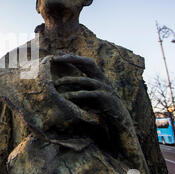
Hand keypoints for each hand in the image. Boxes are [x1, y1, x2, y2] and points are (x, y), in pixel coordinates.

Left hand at [48, 54, 146, 170]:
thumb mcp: (87, 94)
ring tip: (56, 83)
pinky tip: (67, 97)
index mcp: (98, 75)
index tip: (57, 54)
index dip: (72, 57)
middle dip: (73, 59)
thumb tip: (59, 82)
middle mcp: (102, 78)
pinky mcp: (106, 98)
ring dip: (70, 81)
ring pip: (86, 80)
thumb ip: (78, 86)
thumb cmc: (100, 106)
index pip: (84, 62)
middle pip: (89, 63)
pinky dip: (78, 95)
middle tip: (57, 59)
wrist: (118, 119)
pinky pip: (90, 94)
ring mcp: (105, 87)